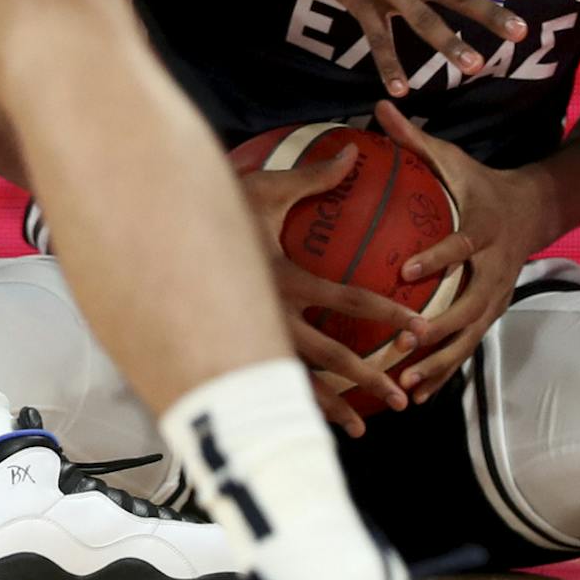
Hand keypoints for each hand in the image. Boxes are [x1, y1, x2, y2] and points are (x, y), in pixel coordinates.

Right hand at [240, 141, 426, 435]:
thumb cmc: (219, 207)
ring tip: (361, 429)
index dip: (387, 313)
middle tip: (401, 399)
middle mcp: (272, 315)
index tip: (418, 328)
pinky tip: (306, 421)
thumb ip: (315, 175)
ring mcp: (251, 338)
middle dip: (369, 378)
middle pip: (331, 356)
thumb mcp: (268, 188)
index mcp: (285, 278)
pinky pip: (267, 382)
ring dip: (332, 406)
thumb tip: (353, 151)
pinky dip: (292, 403)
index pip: (349, 300)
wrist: (161, 235)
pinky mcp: (233, 349)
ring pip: (299, 381)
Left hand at [377, 101, 547, 406]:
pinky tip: (414, 395)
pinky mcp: (493, 313)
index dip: (436, 259)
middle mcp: (494, 268)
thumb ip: (414, 139)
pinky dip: (444, 371)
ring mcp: (497, 295)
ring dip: (440, 362)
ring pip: (470, 336)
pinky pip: (469, 346)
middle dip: (438, 328)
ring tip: (405, 384)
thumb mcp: (452, 158)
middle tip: (402, 343)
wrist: (535, 209)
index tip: (405, 271)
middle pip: (469, 305)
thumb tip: (377, 106)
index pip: (460, 246)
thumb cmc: (479, 182)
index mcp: (483, 228)